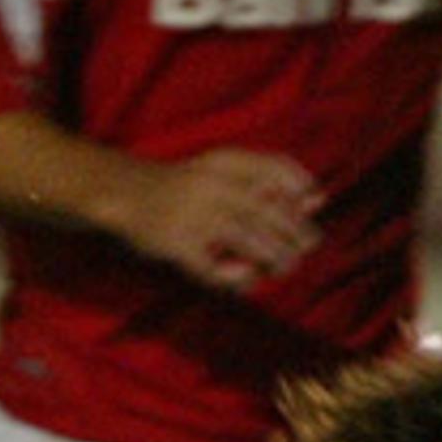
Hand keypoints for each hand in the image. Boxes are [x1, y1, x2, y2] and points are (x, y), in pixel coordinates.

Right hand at [118, 148, 319, 291]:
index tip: (310, 204)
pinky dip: (236, 279)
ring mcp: (191, 215)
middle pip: (266, 210)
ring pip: (247, 240)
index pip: (273, 166)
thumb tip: (320, 199)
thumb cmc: (183, 185)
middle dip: (294, 233)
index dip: (299, 186)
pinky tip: (248, 279)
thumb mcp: (221, 172)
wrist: (122, 192)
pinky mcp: (175, 244)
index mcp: (221, 162)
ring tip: (284, 267)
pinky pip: (214, 269)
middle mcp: (208, 185)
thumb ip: (267, 181)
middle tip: (306, 246)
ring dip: (274, 258)